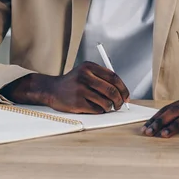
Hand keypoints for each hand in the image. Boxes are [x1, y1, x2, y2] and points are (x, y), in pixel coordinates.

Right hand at [0, 61, 129, 113]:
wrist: (51, 89)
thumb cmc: (73, 83)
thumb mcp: (86, 72)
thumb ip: (102, 78)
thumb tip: (122, 91)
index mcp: (89, 67)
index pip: (113, 77)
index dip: (123, 88)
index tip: (126, 96)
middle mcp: (85, 76)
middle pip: (111, 90)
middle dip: (119, 100)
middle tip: (120, 105)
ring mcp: (80, 90)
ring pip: (105, 102)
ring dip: (109, 107)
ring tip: (106, 106)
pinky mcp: (77, 102)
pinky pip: (97, 110)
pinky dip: (100, 111)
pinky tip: (95, 108)